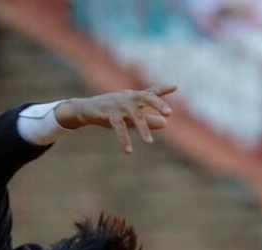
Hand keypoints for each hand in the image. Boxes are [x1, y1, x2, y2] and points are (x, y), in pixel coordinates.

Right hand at [55, 86, 176, 154]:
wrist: (85, 109)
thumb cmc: (110, 112)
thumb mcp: (130, 116)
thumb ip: (148, 119)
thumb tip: (166, 124)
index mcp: (134, 97)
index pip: (151, 92)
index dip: (163, 89)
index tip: (175, 87)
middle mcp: (128, 97)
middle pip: (147, 97)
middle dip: (158, 104)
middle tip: (169, 113)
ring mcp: (119, 104)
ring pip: (134, 115)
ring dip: (143, 129)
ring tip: (149, 143)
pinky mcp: (109, 113)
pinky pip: (119, 127)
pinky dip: (123, 139)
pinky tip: (128, 151)